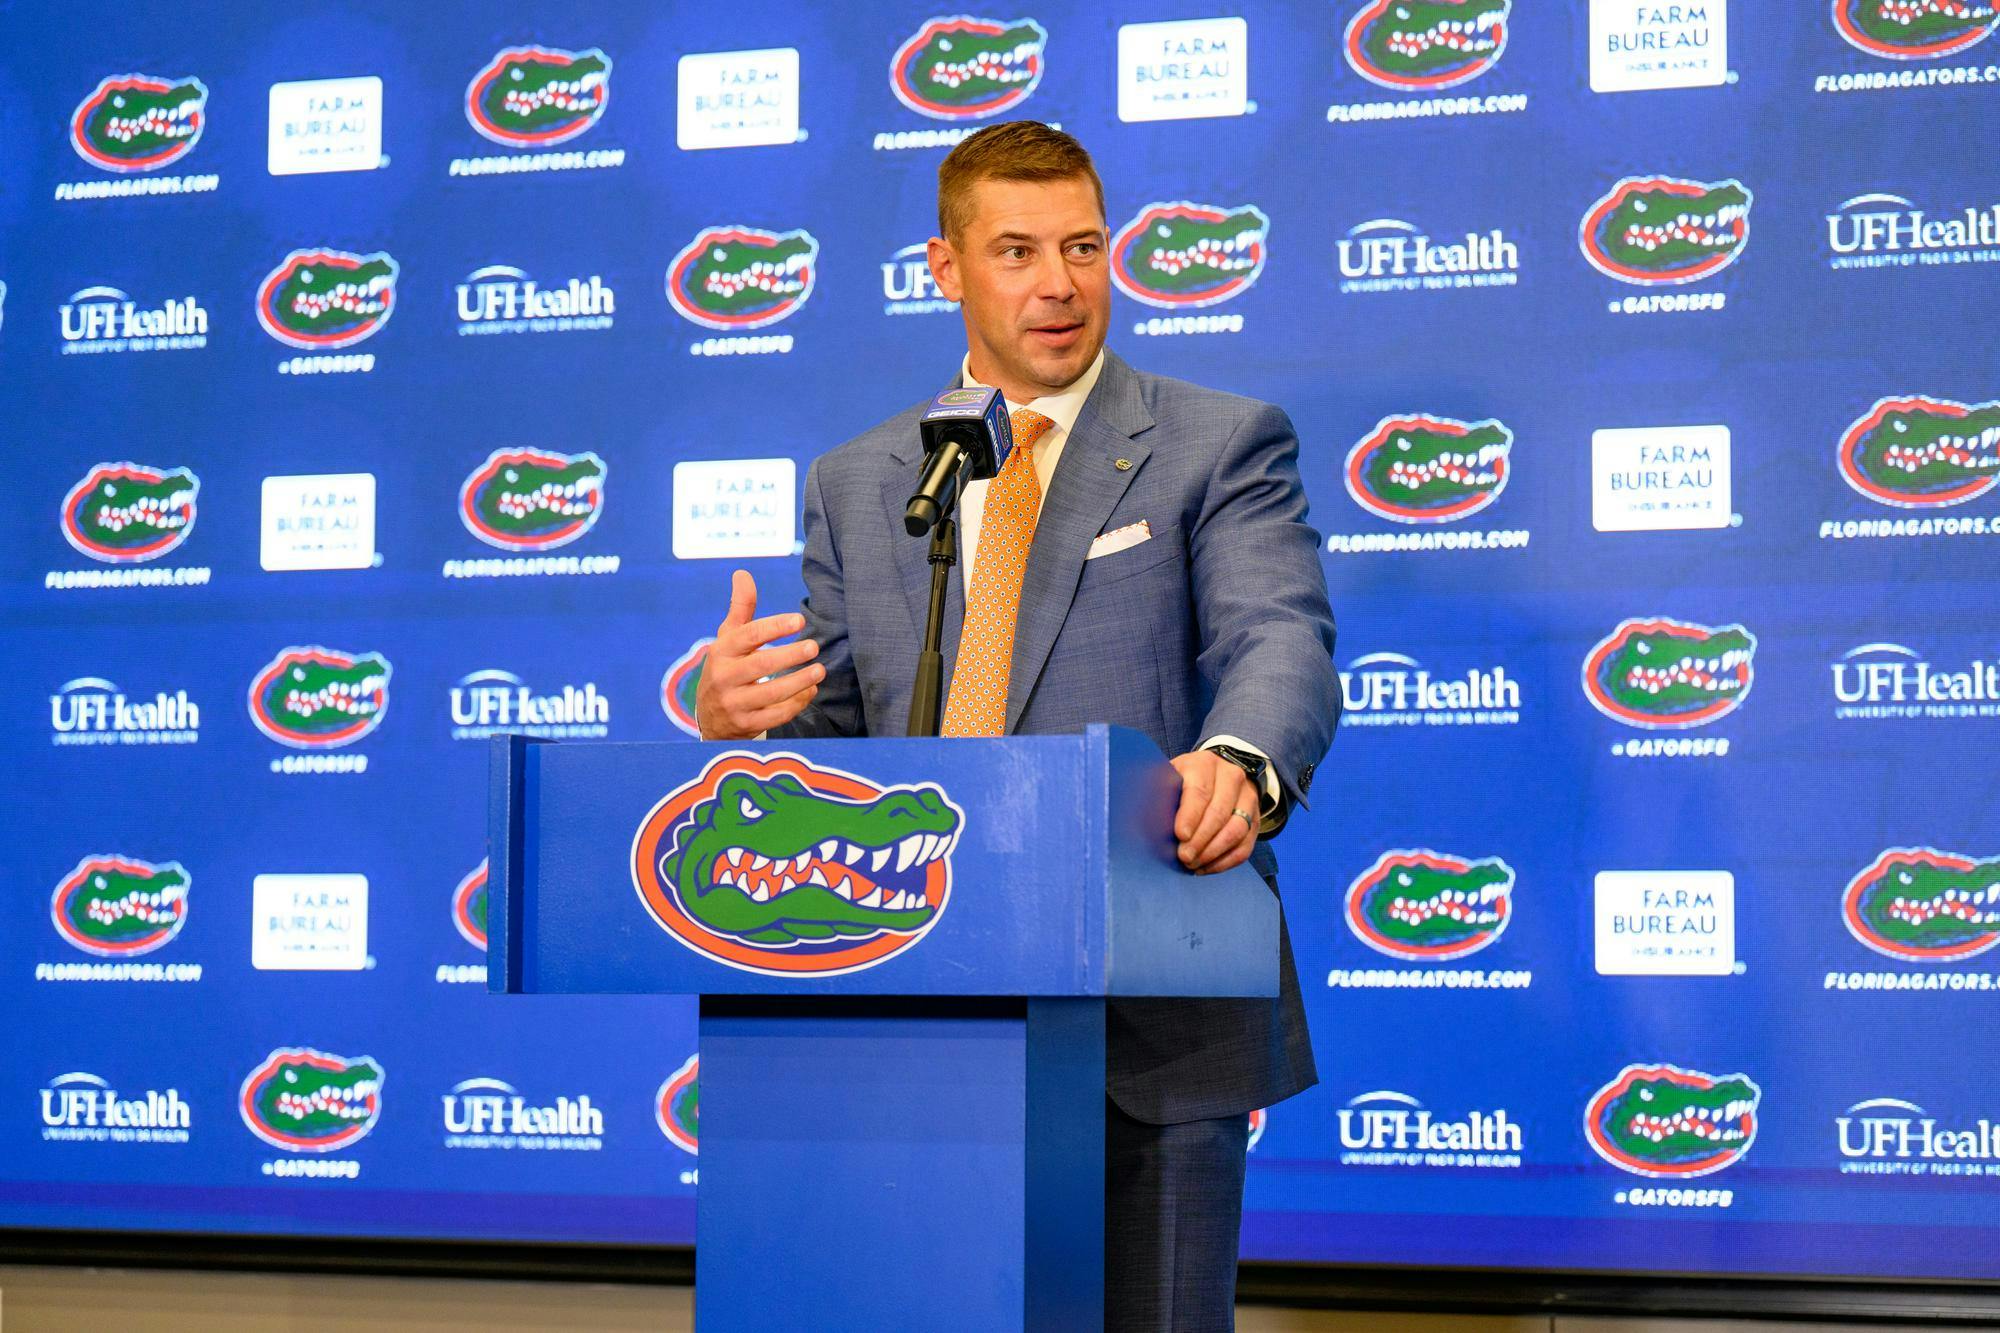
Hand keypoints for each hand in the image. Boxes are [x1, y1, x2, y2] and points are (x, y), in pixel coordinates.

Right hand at [694, 570, 822, 740]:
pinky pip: (775, 715)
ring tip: (819, 671)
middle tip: (814, 647)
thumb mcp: (728, 638)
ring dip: (798, 682)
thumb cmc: (726, 668)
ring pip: (770, 693)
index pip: (748, 636)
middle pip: (760, 665)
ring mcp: (734, 703)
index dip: (774, 627)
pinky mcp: (745, 725)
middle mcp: (724, 678)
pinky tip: (810, 691)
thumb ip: (740, 608)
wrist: (710, 717)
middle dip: (789, 656)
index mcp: (721, 651)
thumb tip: (742, 573)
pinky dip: (796, 704)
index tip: (799, 620)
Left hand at [1168, 750, 1258, 875]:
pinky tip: (1206, 867)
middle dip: (1200, 840)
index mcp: (1204, 764)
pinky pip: (1245, 845)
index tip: (1180, 835)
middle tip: (1184, 857)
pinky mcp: (1255, 819)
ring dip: (1213, 852)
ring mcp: (1248, 797)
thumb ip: (1158, 793)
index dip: (1190, 815)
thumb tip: (1143, 821)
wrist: (1217, 772)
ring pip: (1236, 830)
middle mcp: (1231, 777)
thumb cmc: (1183, 781)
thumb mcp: (1169, 777)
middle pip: (1219, 813)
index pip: (1200, 791)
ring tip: (1193, 864)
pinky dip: (1225, 861)